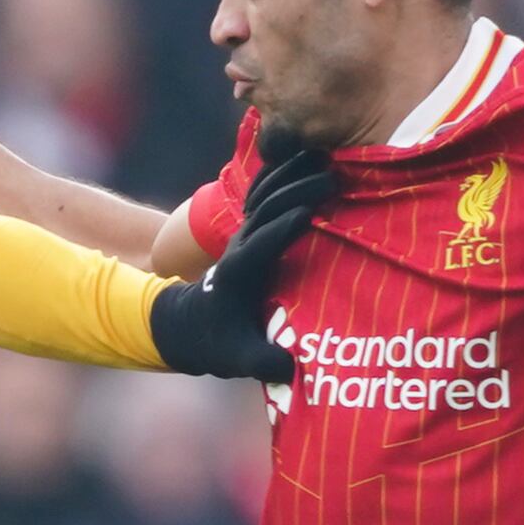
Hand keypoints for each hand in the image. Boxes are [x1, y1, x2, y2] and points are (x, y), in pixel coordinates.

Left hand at [145, 134, 332, 384]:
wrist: (189, 324)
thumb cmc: (218, 343)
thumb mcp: (238, 358)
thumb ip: (261, 362)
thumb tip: (288, 369)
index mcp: (238, 275)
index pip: (260, 247)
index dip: (281, 231)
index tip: (308, 216)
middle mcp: (240, 246)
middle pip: (265, 210)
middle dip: (296, 192)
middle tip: (334, 181)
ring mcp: (245, 233)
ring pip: (265, 192)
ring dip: (293, 173)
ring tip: (327, 157)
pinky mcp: (252, 228)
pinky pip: (267, 190)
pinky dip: (287, 170)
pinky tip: (311, 155)